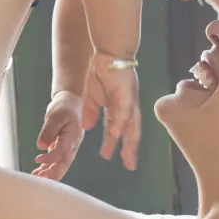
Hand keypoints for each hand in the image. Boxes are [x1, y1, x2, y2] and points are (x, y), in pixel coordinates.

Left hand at [33, 90, 85, 179]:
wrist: (70, 103)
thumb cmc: (64, 107)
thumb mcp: (55, 115)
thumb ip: (48, 131)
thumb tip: (41, 146)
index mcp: (73, 136)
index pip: (62, 152)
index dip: (50, 158)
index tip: (37, 159)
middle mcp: (72, 145)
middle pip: (64, 163)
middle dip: (52, 173)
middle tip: (39, 178)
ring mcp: (68, 148)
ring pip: (60, 165)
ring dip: (49, 173)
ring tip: (36, 177)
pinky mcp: (61, 148)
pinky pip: (56, 161)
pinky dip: (47, 167)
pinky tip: (38, 172)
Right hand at [81, 53, 141, 171]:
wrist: (106, 51)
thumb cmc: (101, 71)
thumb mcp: (92, 96)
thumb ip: (90, 112)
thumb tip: (87, 128)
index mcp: (118, 108)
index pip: (121, 130)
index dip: (120, 146)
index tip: (120, 161)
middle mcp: (127, 106)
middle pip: (131, 131)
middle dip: (130, 149)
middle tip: (129, 166)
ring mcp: (128, 99)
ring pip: (130, 124)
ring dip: (127, 140)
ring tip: (125, 157)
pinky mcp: (126, 92)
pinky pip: (124, 110)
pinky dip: (121, 123)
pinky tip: (117, 135)